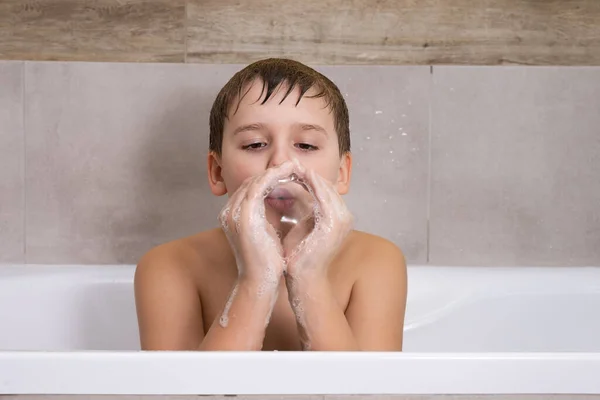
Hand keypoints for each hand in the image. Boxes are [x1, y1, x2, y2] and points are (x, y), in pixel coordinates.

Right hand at [219, 161, 296, 291]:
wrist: (259, 282)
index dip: (269, 179)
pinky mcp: (244, 214)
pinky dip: (274, 176)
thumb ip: (267, 216)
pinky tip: (289, 173)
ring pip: (255, 180)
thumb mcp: (265, 233)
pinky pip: (259, 186)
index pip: (249, 189)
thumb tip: (282, 203)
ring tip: (293, 164)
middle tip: (292, 164)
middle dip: (272, 171)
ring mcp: (234, 211)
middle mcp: (228, 211)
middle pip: (250, 181)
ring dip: (275, 170)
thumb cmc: (266, 263)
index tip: (288, 173)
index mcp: (232, 216)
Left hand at [282, 166, 352, 279]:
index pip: (324, 189)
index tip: (289, 167)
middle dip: (307, 172)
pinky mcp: (333, 223)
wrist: (303, 279)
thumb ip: (302, 207)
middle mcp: (344, 216)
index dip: (307, 177)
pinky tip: (295, 175)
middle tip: (289, 161)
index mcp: (338, 217)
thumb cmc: (298, 256)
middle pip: (326, 185)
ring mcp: (341, 219)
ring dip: (308, 174)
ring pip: (325, 187)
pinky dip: (309, 183)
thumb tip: (289, 188)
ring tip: (291, 165)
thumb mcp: (302, 225)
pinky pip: (322, 195)